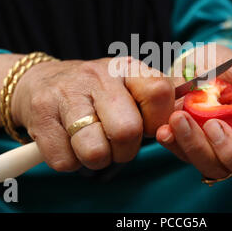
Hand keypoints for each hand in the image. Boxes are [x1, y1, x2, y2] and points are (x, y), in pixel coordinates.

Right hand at [11, 57, 173, 171]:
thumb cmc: (94, 91)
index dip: (157, 121)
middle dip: (124, 150)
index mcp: (126, 68)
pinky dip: (70, 162)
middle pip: (128, 130)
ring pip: (95, 151)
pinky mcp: (41, 116)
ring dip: (96, 158)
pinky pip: (65, 161)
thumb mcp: (127, 83)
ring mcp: (67, 94)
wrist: (39, 83)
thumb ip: (158, 95)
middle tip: (115, 143)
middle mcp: (98, 76)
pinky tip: (68, 143)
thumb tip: (191, 103)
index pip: (160, 92)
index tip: (146, 126)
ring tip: (90, 144)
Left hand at [156, 44, 231, 187]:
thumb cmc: (224, 67)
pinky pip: (188, 158)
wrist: (188, 66)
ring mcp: (223, 153)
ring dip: (198, 147)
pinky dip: (176, 145)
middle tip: (214, 125)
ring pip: (219, 169)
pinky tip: (166, 130)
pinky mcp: (197, 152)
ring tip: (179, 118)